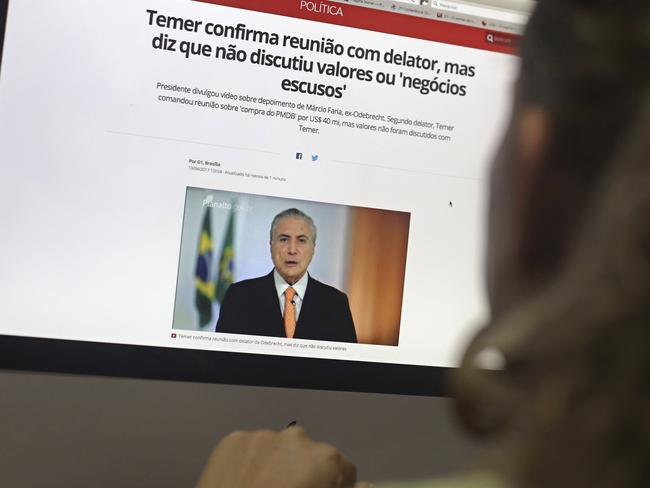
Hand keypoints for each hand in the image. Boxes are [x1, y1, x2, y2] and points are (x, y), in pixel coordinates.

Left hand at [196, 426, 358, 487]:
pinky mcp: (233, 439)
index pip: (345, 468)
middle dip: (304, 473)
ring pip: (279, 450)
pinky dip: (251, 463)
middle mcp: (295, 439)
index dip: (334, 487)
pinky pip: (251, 448)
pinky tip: (247, 484)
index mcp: (324, 458)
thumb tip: (367, 485)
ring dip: (277, 466)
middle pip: (310, 455)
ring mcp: (261, 436)